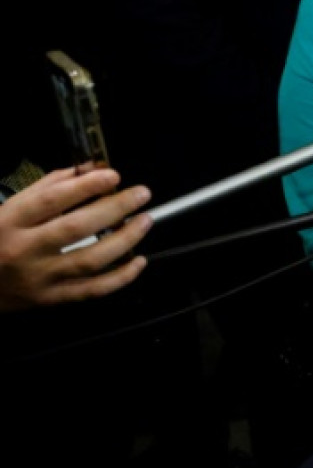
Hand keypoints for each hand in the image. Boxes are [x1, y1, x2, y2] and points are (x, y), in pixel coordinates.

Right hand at [0, 167, 152, 311]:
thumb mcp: (11, 208)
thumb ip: (51, 186)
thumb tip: (93, 168)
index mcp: (10, 222)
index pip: (51, 200)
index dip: (86, 186)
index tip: (113, 175)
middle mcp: (24, 250)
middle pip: (75, 228)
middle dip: (115, 208)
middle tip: (141, 194)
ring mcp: (38, 278)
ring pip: (89, 260)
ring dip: (124, 240)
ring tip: (144, 221)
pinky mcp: (50, 299)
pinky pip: (91, 291)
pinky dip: (120, 277)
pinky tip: (138, 261)